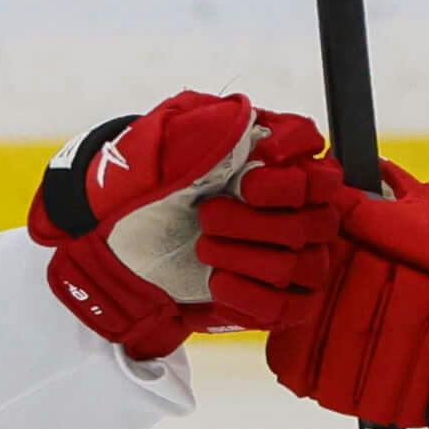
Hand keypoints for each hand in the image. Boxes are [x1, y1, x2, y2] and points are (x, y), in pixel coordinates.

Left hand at [32, 94, 352, 354]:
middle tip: (207, 216)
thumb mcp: (160, 145)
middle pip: (315, 219)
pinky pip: (290, 308)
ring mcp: (288, 253)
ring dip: (250, 258)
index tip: (249, 180)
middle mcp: (290, 204)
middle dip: (258, 222)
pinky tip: (216, 283)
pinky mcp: (275, 298)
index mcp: (269, 155)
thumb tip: (245, 120)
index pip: (316, 158)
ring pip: (306, 265)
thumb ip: (204, 128)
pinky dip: (253, 297)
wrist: (112, 242)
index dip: (291, 173)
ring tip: (203, 249)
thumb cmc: (141, 189)